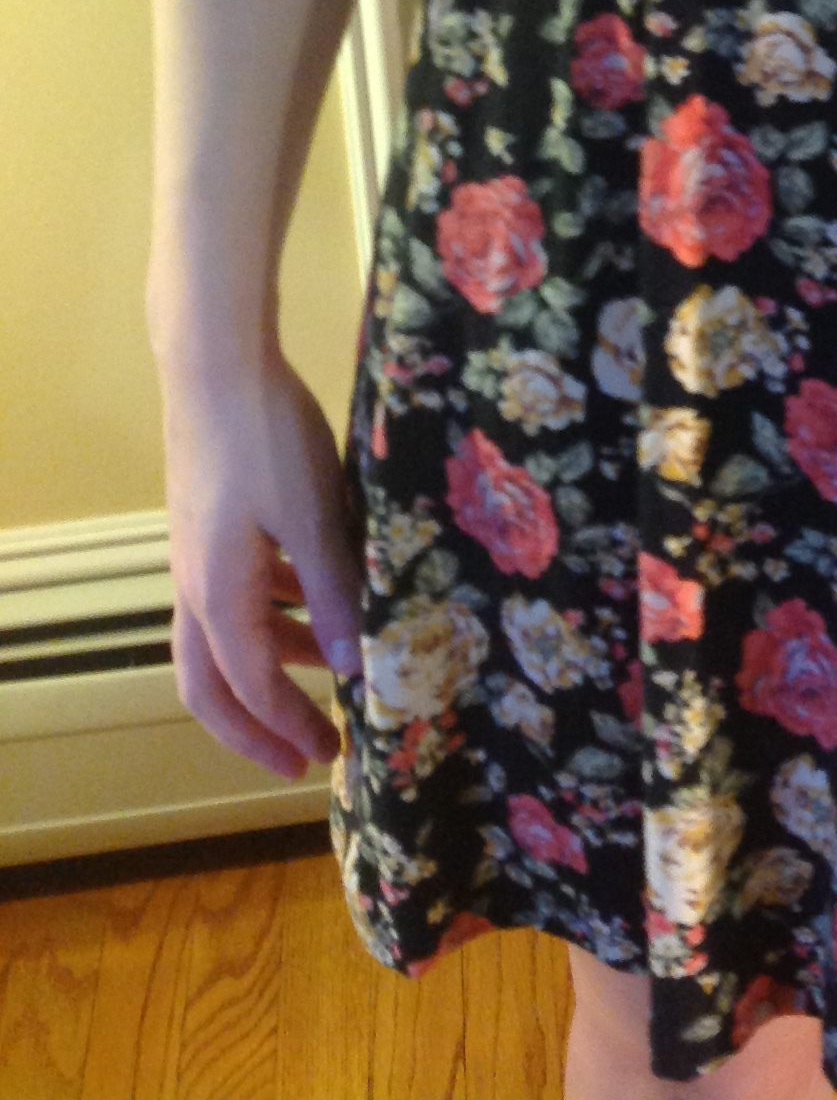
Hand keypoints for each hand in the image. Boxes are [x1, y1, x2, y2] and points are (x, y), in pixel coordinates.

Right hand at [156, 344, 363, 779]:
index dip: (288, 727)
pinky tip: (317, 595)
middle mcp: (196, 585)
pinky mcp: (212, 523)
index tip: (329, 755)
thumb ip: (334, 592)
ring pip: (227, 635)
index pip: (252, 688)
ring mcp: (199, 553)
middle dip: (256, 726)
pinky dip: (275, 611)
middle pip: (211, 682)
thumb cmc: (268, 440)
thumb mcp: (312, 518)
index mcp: (219, 596)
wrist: (217, 366)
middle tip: (305, 753)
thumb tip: (354, 667)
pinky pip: (239, 590)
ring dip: (274, 663)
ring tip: (331, 671)